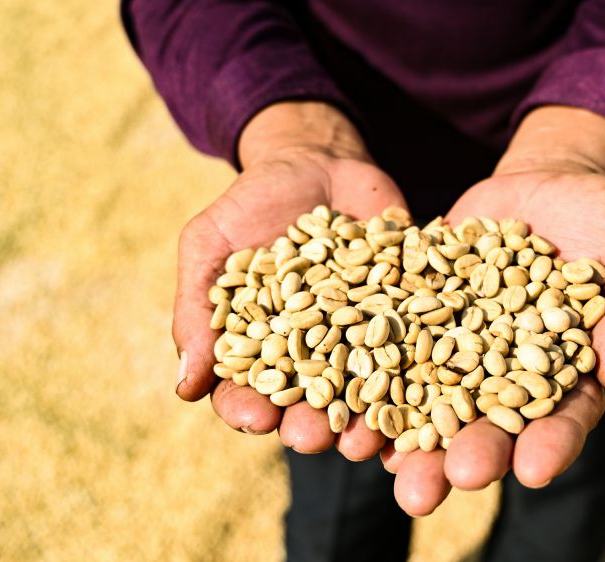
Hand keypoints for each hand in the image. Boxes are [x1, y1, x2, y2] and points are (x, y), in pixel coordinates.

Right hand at [174, 102, 406, 459]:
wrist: (317, 159)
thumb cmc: (251, 203)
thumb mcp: (210, 244)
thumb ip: (197, 309)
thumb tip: (183, 388)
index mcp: (261, 347)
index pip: (248, 392)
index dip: (247, 409)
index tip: (252, 418)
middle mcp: (313, 353)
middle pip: (309, 403)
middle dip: (310, 426)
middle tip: (312, 438)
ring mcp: (362, 336)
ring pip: (364, 390)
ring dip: (365, 419)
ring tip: (367, 436)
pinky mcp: (406, 313)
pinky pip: (414, 346)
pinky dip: (418, 369)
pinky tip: (421, 389)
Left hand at [379, 107, 604, 514]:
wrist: (548, 180)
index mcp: (568, 374)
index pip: (564, 419)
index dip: (550, 445)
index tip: (532, 469)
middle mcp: (508, 373)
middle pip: (488, 426)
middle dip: (465, 456)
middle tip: (438, 488)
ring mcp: (460, 347)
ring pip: (433, 401)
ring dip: (406, 438)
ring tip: (381, 464)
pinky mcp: (421, 313)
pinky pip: (394, 346)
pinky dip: (370, 373)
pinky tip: (345, 401)